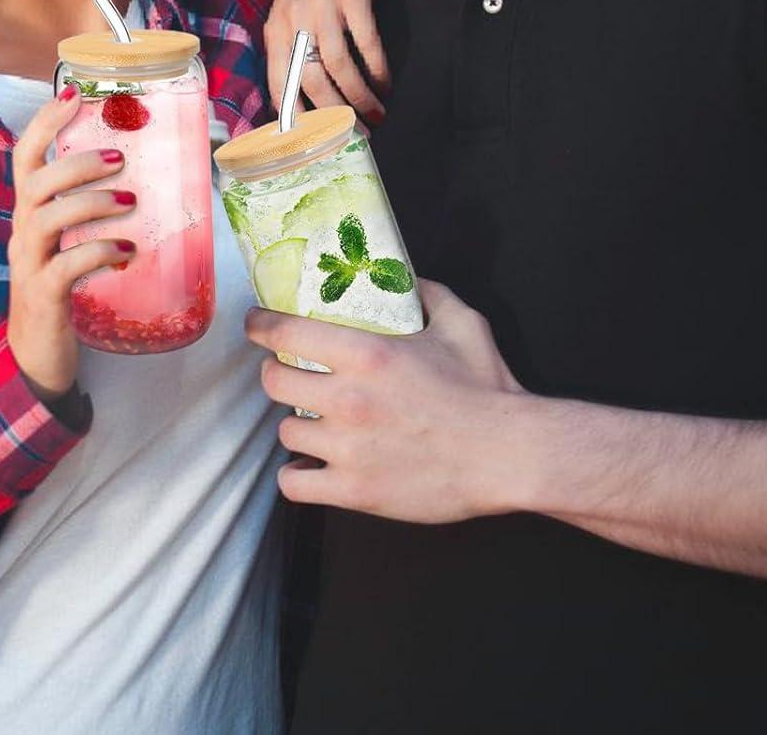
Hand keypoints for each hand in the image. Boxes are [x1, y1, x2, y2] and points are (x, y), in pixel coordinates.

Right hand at [7, 84, 136, 398]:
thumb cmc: (61, 290)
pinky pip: (65, 266)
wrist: (36, 357)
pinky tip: (126, 250)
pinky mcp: (42, 296)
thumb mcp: (69, 242)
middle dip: (76, 163)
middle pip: (35, 182)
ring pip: (47, 217)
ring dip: (91, 202)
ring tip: (130, 202)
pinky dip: (97, 251)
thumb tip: (143, 177)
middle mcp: (22, 231)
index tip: (73, 94)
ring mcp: (28, 264)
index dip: (45, 124)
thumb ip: (90, 212)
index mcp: (29, 212)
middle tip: (118, 157)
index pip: (24, 157)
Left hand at [245, 280, 531, 523]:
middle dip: (278, 376)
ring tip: (314, 422)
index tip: (256, 325)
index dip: (261, 327)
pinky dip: (298, 476)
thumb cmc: (486, 389)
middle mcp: (347, 398)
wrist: (510, 454)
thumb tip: (408, 277)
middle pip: (274, 383)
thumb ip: (428, 293)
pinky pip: (295, 484)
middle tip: (292, 375)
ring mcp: (348, 448)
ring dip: (296, 425)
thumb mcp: (461, 323)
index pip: (284, 333)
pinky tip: (311, 466)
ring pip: (285, 433)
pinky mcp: (355, 491)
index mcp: (367, 354)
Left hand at [267, 0, 389, 123]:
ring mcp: (323, 7)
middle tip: (356, 133)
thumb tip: (296, 111)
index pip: (279, 85)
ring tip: (376, 113)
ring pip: (339, 64)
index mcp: (275, 33)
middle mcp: (295, 21)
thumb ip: (289, 57)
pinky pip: (366, 40)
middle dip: (335, 113)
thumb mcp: (285, 22)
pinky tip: (384, 83)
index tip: (314, 143)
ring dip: (359, 96)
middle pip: (312, 80)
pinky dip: (377, 67)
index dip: (296, 118)